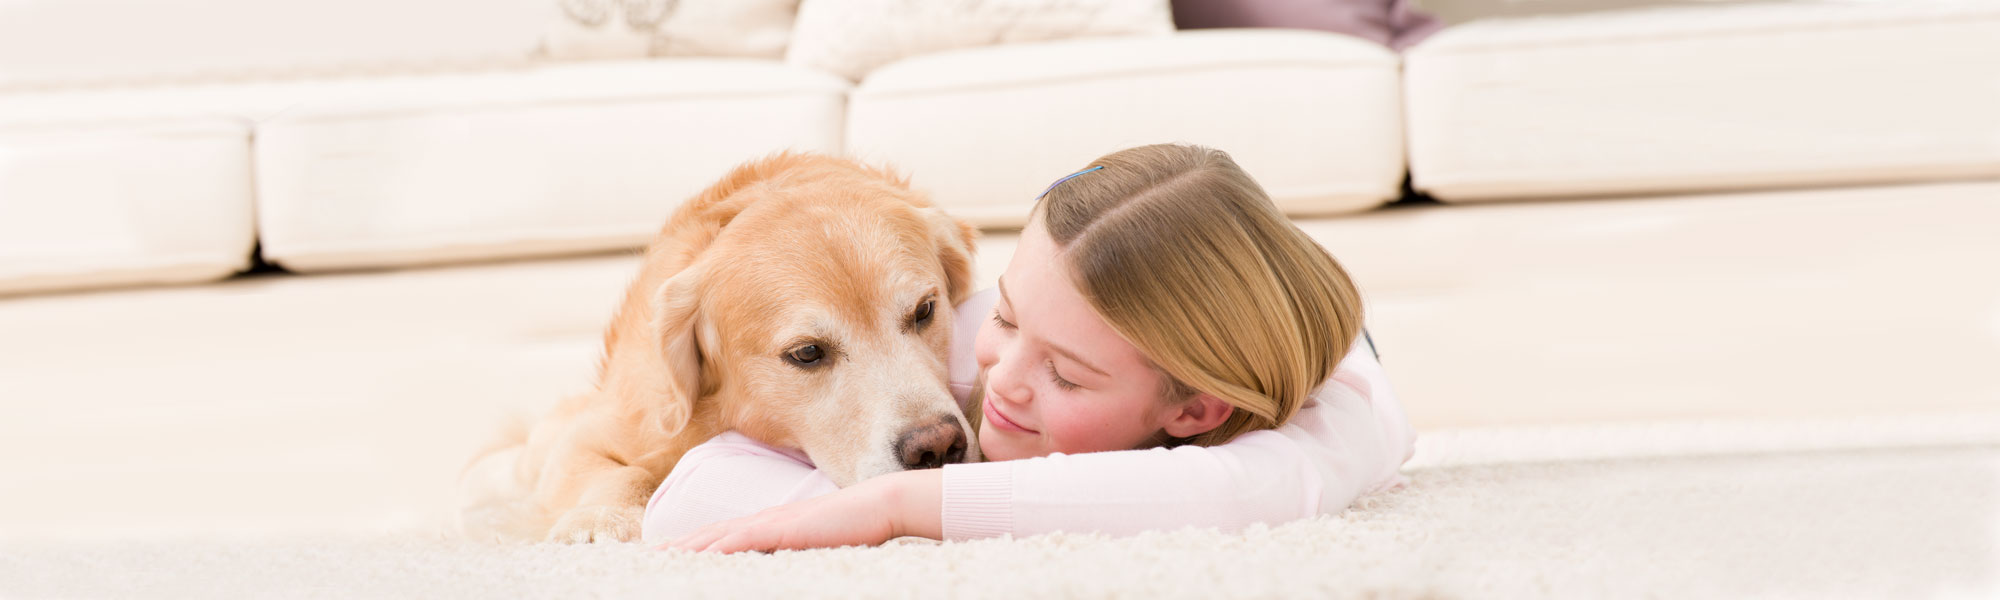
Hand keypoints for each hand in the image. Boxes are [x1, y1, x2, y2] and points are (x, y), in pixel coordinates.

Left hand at [659, 468, 941, 552]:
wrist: (886, 502)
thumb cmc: (863, 524)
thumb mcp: (826, 540)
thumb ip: (805, 545)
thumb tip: (792, 556)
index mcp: (779, 523)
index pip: (731, 534)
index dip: (702, 541)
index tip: (677, 550)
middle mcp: (771, 520)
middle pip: (717, 532)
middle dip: (685, 543)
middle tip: (653, 554)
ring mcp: (777, 522)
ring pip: (722, 535)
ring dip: (691, 546)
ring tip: (664, 555)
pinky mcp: (786, 528)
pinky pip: (745, 539)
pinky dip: (718, 546)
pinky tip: (699, 554)